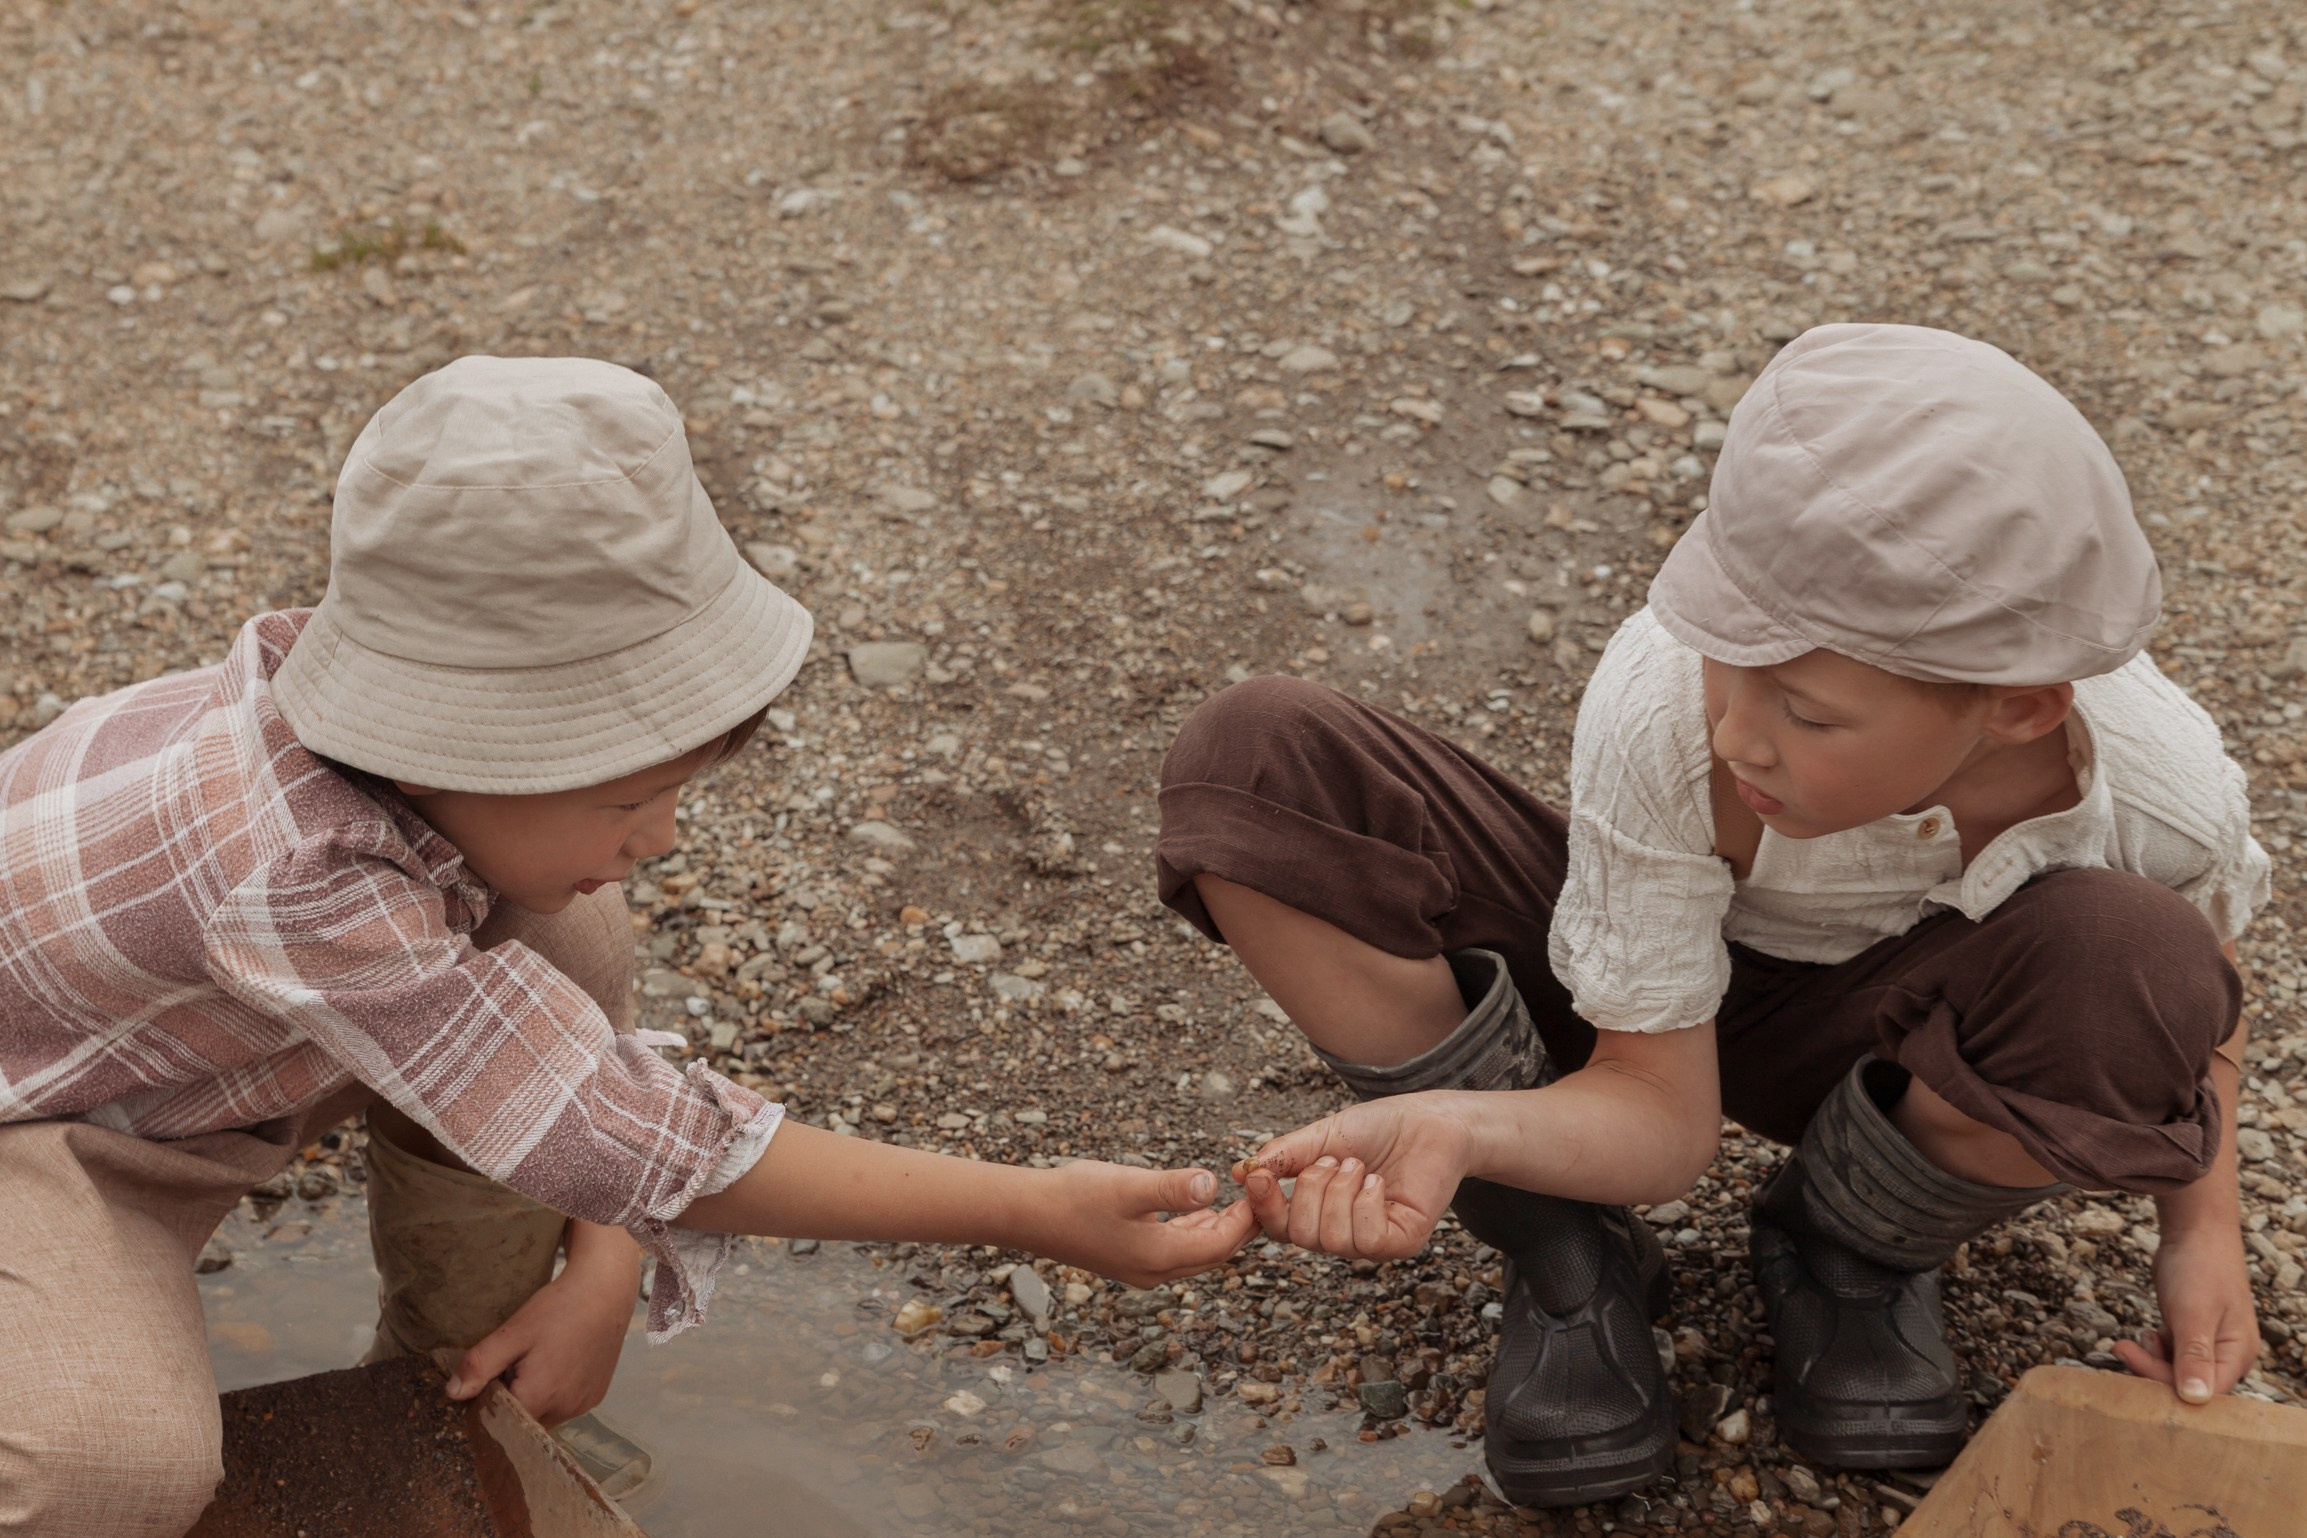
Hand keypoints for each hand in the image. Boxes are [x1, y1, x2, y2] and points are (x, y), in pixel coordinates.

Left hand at [446, 1222, 638, 1426]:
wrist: (606, 1291)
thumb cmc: (558, 1308)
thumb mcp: (513, 1332)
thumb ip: (481, 1365)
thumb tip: (453, 1394)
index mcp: (540, 1397)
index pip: (502, 1421)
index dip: (490, 1405)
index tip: (487, 1382)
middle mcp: (565, 1409)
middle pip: (525, 1421)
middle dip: (513, 1402)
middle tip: (512, 1366)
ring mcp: (584, 1404)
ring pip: (546, 1416)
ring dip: (535, 1400)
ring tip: (537, 1363)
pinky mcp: (597, 1396)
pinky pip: (566, 1407)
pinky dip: (555, 1395)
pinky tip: (558, 1365)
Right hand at [1029, 1162, 1258, 1287]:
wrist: (1027, 1214)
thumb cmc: (1073, 1196)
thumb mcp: (1128, 1186)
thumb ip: (1171, 1187)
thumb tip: (1212, 1185)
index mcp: (1159, 1257)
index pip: (1220, 1245)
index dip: (1244, 1219)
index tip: (1260, 1190)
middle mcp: (1154, 1272)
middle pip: (1213, 1254)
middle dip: (1238, 1227)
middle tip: (1258, 1196)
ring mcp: (1140, 1269)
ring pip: (1195, 1253)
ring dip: (1217, 1229)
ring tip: (1237, 1201)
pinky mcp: (1128, 1259)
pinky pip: (1176, 1249)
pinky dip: (1193, 1230)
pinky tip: (1197, 1209)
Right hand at [1234, 1092, 1475, 1260]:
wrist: (1428, 1120)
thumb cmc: (1378, 1129)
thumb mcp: (1321, 1137)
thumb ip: (1284, 1156)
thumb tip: (1242, 1172)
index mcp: (1317, 1211)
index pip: (1277, 1227)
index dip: (1263, 1208)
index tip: (1258, 1178)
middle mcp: (1340, 1233)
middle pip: (1299, 1235)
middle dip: (1310, 1188)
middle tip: (1336, 1160)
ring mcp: (1370, 1242)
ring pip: (1331, 1239)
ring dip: (1340, 1191)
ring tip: (1359, 1166)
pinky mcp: (1401, 1242)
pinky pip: (1367, 1239)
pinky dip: (1365, 1203)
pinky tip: (1377, 1182)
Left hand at [2111, 1221, 2259, 1403]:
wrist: (2195, 1231)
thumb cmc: (2200, 1268)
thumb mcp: (2194, 1313)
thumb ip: (2193, 1356)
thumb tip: (2194, 1398)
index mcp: (2237, 1355)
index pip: (2204, 1391)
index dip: (2167, 1384)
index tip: (2133, 1361)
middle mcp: (2226, 1354)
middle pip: (2187, 1383)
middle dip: (2152, 1370)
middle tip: (2121, 1348)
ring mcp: (2208, 1343)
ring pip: (2175, 1369)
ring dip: (2150, 1359)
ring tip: (2134, 1340)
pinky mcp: (2190, 1332)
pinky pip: (2171, 1353)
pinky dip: (2155, 1348)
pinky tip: (2148, 1333)